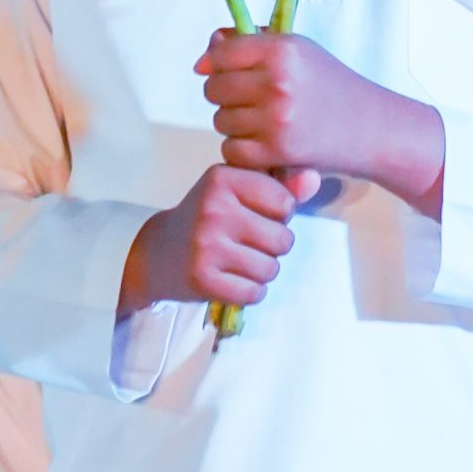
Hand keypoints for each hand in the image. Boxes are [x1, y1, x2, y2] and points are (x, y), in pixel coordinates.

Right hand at [118, 164, 296, 318]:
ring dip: (262, 271)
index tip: (257, 216)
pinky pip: (253, 293)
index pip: (285, 203)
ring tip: (239, 261)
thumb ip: (279, 185)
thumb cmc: (207, 217)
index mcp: (222, 178)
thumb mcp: (237, 190)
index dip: (279, 215)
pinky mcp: (202, 278)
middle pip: (282, 239)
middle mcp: (213, 208)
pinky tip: (231, 279)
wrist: (157, 252)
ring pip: (270, 269)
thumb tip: (314, 180)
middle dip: (273, 247)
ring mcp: (206, 245)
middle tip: (247, 243)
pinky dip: (249, 291)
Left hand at [195, 31, 444, 215]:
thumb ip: (248, 45)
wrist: (371, 127)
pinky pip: (231, 149)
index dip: (216, 63)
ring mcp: (276, 119)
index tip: (223, 70)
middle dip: (224, 94)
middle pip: (214, 88)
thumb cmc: (330, 84)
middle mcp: (277, 82)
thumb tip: (201, 61)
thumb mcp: (297, 50)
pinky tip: (264, 142)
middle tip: (249, 98)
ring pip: (220, 120)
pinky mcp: (277, 152)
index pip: (221, 53)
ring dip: (234, 123)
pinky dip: (242, 149)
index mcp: (282, 50)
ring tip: (263, 120)